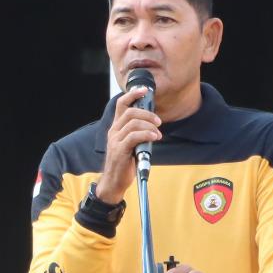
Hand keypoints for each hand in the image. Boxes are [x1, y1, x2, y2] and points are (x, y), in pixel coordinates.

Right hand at [94, 84, 162, 206]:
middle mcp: (113, 131)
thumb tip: (153, 125)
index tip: (144, 90)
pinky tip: (154, 137)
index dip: (132, 94)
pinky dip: (146, 134)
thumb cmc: (124, 164)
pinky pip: (134, 136)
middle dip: (147, 114)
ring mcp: (115, 140)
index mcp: (116, 128)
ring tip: (158, 133)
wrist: (114, 182)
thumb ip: (137, 133)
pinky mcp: (120, 150)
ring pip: (133, 123)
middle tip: (158, 121)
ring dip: (149, 125)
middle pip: (130, 112)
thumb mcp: (130, 145)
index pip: (121, 104)